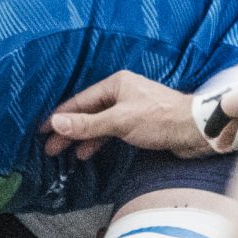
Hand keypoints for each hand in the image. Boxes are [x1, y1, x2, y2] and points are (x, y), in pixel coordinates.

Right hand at [44, 70, 221, 160]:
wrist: (195, 131)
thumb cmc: (160, 119)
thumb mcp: (119, 121)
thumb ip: (87, 125)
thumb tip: (56, 123)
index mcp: (116, 83)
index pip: (80, 101)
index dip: (60, 116)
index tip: (42, 130)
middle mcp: (122, 92)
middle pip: (87, 112)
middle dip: (68, 130)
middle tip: (50, 147)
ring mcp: (130, 107)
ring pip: (98, 123)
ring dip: (81, 138)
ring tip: (64, 153)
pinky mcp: (139, 123)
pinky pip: (110, 131)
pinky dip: (98, 141)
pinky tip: (87, 152)